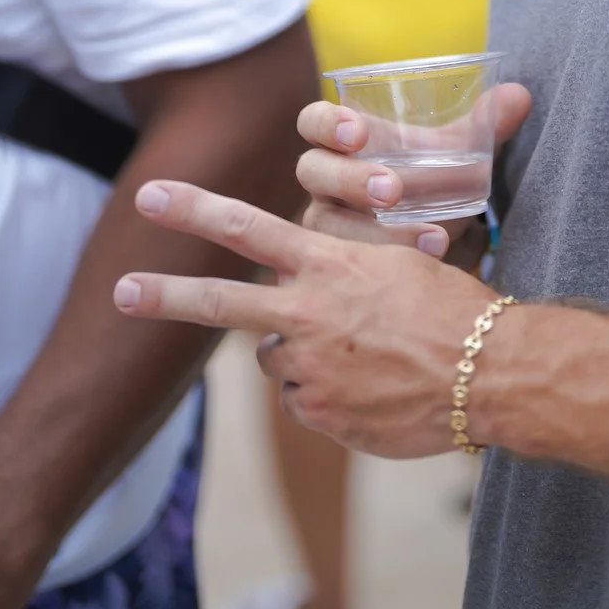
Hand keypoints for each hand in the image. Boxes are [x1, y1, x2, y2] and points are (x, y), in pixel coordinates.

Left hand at [113, 181, 502, 455]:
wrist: (488, 370)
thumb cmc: (454, 306)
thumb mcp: (401, 262)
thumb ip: (345, 270)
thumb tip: (313, 285)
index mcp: (327, 263)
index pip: (247, 227)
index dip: (195, 209)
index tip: (151, 196)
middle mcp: (307, 312)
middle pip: (220, 301)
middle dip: (164, 294)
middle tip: (120, 291)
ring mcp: (308, 366)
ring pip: (275, 358)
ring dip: (301, 355)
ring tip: (360, 353)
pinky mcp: (319, 412)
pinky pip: (304, 399)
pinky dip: (326, 394)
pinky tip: (370, 386)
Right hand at [294, 82, 531, 263]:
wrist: (437, 229)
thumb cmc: (431, 177)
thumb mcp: (457, 151)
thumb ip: (486, 123)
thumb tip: (519, 96)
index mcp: (343, 140)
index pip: (313, 122)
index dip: (327, 124)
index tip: (359, 132)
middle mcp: (326, 180)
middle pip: (312, 171)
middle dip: (349, 179)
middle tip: (392, 190)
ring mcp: (327, 223)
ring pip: (327, 226)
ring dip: (372, 233)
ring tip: (434, 237)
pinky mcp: (338, 263)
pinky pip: (346, 267)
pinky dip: (389, 266)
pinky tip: (434, 262)